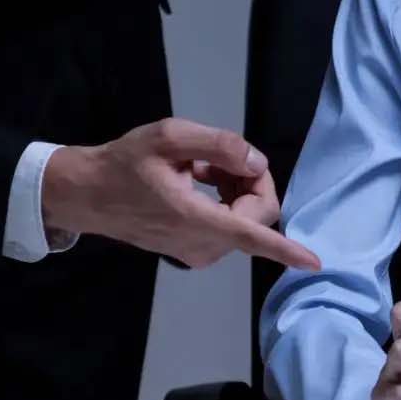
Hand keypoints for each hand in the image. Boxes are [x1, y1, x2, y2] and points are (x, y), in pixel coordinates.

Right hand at [41, 118, 320, 269]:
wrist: (87, 193)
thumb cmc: (124, 163)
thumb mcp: (170, 137)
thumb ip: (220, 145)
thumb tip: (257, 163)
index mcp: (194, 218)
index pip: (251, 237)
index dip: (285, 250)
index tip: (313, 262)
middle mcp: (200, 244)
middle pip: (257, 214)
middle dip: (251, 181)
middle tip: (220, 156)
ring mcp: (197, 253)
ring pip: (246, 220)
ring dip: (236, 188)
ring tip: (201, 166)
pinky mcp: (193, 252)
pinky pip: (230, 226)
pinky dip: (225, 200)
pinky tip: (199, 178)